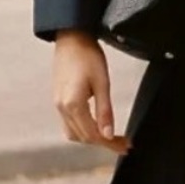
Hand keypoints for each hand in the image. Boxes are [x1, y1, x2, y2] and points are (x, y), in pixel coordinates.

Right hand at [52, 30, 130, 154]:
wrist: (71, 36)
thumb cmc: (88, 55)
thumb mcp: (102, 84)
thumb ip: (105, 112)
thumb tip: (108, 135)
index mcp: (73, 105)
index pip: (94, 135)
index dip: (111, 144)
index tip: (126, 146)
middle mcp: (62, 108)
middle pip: (84, 137)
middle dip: (105, 143)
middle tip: (123, 143)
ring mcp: (58, 104)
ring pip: (75, 134)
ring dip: (93, 138)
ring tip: (111, 137)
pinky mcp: (58, 100)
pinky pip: (69, 124)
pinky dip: (83, 130)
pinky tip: (96, 126)